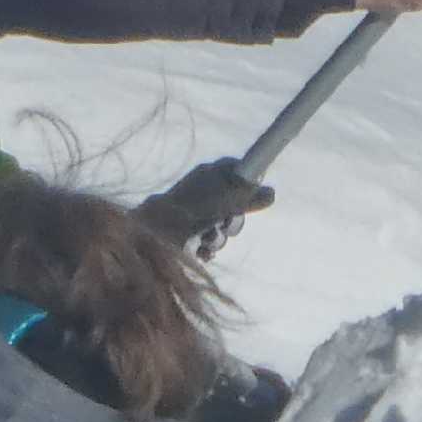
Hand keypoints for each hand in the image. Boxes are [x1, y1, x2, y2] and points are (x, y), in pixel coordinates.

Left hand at [138, 158, 273, 258]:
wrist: (150, 233)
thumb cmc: (186, 210)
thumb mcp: (222, 200)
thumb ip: (248, 197)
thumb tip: (271, 193)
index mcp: (209, 176)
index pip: (240, 172)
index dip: (249, 184)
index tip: (252, 193)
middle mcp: (206, 195)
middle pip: (239, 206)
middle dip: (235, 219)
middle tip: (225, 220)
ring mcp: (198, 217)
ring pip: (225, 229)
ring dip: (218, 237)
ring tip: (204, 237)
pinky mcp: (190, 238)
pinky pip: (211, 246)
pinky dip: (208, 249)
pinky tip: (199, 249)